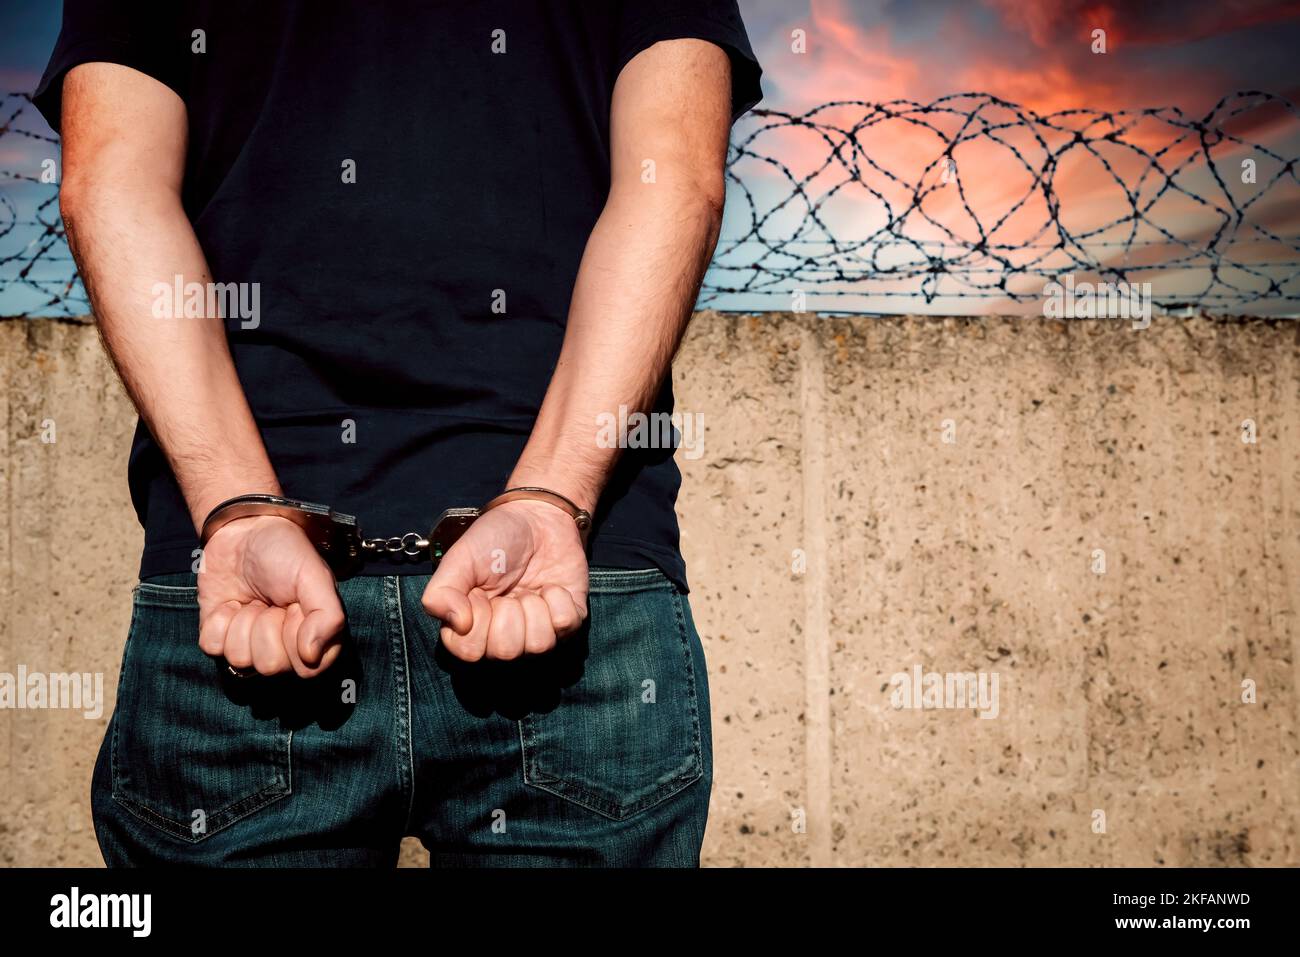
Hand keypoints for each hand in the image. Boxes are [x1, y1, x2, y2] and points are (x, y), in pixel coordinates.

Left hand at [197, 515, 345, 676]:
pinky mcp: (218, 636)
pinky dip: (219, 621)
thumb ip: (327, 616)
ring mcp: (249, 643)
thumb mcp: (315, 576)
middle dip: (267, 627)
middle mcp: (283, 646)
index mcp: (315, 636)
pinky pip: (213, 647)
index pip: (308, 669)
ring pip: (240, 658)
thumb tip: (311, 656)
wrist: (242, 530)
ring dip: (243, 621)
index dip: (298, 639)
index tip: (295, 609)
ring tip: (252, 599)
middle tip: (272, 601)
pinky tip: (231, 603)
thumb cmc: (285, 551)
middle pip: (270, 666)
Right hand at [420, 500, 587, 660]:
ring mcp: (537, 631)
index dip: (476, 623)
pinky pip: (567, 624)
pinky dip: (559, 599)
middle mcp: (504, 636)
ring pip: (539, 645)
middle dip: (508, 614)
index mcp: (472, 627)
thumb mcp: (460, 558)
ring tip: (529, 590)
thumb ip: (441, 592)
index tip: (480, 596)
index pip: (469, 652)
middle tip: (508, 592)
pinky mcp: (567, 621)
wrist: (537, 519)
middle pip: (506, 652)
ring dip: (535, 608)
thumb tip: (458, 625)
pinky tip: (550, 587)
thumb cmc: (494, 539)